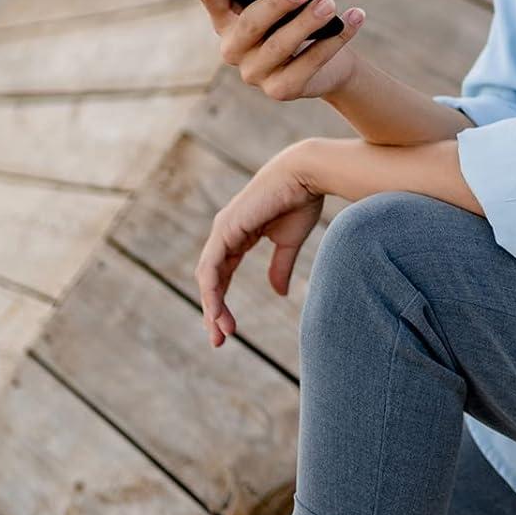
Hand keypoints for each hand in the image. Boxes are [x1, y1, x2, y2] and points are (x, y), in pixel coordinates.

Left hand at [195, 143, 323, 347]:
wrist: (306, 174)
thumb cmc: (301, 200)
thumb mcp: (289, 242)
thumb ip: (280, 266)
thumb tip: (278, 293)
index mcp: (238, 235)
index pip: (223, 275)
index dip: (223, 302)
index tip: (230, 330)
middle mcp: (225, 233)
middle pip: (211, 280)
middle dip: (214, 311)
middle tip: (219, 340)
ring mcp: (222, 230)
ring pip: (208, 277)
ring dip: (213, 307)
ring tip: (220, 332)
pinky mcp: (226, 229)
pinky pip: (212, 266)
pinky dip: (213, 290)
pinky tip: (216, 310)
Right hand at [196, 0, 364, 101]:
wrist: (328, 67)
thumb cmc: (299, 24)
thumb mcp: (289, 1)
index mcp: (227, 21)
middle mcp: (233, 49)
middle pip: (251, 24)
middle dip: (276, 3)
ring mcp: (254, 73)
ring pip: (280, 46)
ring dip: (307, 22)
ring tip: (329, 3)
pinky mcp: (281, 90)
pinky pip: (309, 63)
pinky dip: (334, 40)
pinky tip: (354, 18)